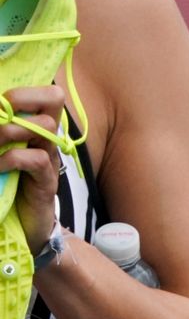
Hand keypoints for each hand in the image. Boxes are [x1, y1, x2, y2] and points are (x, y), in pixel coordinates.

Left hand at [0, 84, 70, 255]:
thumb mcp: (1, 155)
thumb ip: (1, 138)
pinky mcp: (46, 183)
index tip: (1, 104)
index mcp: (35, 129)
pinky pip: (35, 159)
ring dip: (9, 131)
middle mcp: (46, 139)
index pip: (48, 93)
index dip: (25, 90)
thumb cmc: (7, 186)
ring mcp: (49, 159)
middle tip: (1, 114)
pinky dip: (11, 159)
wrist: (22, 228)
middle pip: (54, 99)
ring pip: (44, 126)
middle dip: (21, 99)